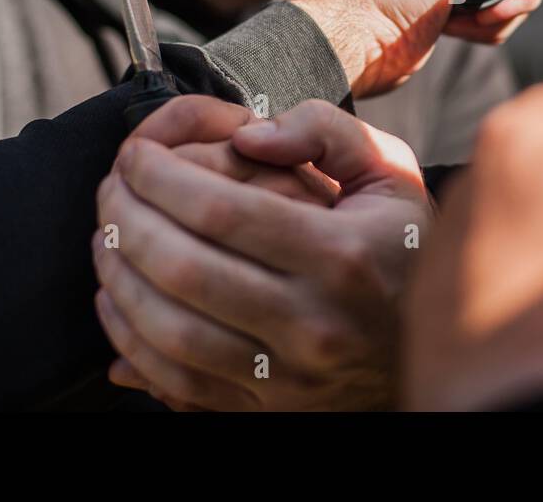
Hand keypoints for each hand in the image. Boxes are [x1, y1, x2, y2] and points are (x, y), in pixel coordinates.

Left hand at [93, 98, 432, 409]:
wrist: (438, 340)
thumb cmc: (402, 245)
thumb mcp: (389, 171)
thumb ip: (323, 130)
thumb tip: (249, 135)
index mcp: (341, 256)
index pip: (221, 211)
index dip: (160, 177)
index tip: (135, 155)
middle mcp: (314, 323)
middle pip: (185, 270)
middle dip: (126, 220)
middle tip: (109, 188)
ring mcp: (290, 378)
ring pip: (170, 332)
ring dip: (118, 280)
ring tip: (105, 238)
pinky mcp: (271, 412)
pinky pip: (178, 382)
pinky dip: (130, 341)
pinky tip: (117, 300)